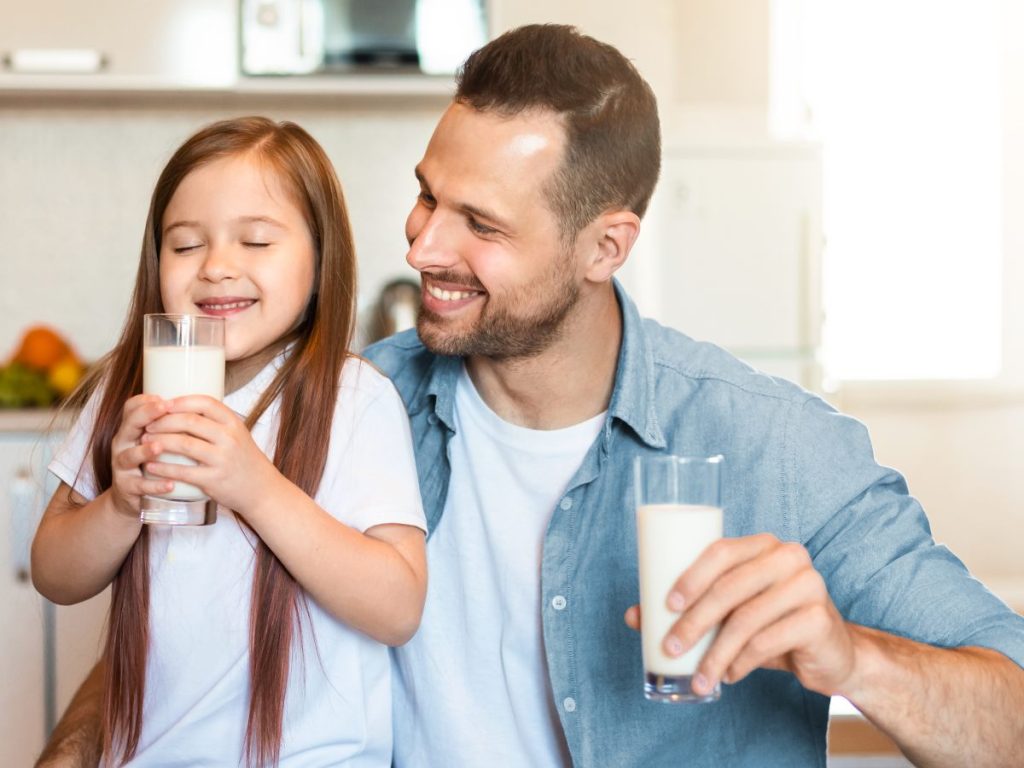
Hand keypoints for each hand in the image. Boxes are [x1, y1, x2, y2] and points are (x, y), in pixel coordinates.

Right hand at [109, 394, 173, 518]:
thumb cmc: (149, 462)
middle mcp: (123, 444)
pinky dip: (154, 485)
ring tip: (160, 446)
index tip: (165, 397)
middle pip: (129, 425)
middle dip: (145, 415)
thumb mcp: (155, 439)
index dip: (145, 401)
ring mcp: (122, 467)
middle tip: (164, 408)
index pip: (131, 408)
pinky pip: (140, 486)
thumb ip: (170, 424)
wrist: (132, 497)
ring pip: (129, 456)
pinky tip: (170, 484)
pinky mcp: (127, 488)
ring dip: (145, 450)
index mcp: (131, 429)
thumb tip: (202, 404)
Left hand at [140, 395, 278, 512]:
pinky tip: (150, 466)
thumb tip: (181, 408)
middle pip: (190, 421)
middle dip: (163, 421)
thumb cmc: (243, 459)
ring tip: (144, 441)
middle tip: (147, 425)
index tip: (162, 404)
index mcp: (233, 423)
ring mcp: (222, 459)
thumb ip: (215, 423)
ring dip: (159, 442)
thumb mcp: (237, 434)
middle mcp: (229, 439)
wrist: (261, 489)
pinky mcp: (214, 480)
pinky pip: (183, 472)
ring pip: (184, 444)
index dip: (181, 401)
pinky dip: (163, 468)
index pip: (205, 403)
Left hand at [624, 533, 856, 696]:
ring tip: (699, 677)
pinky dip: (742, 663)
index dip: (690, 576)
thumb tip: (632, 615)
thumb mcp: (730, 613)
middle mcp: (788, 556)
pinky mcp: (819, 618)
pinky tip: (730, 675)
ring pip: (747, 619)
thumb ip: (688, 608)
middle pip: (729, 587)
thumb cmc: (771, 624)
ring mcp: (809, 584)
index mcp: (762, 545)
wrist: (830, 651)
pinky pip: (768, 641)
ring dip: (715, 654)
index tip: (665, 606)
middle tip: (672, 648)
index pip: (720, 551)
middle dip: (694, 621)